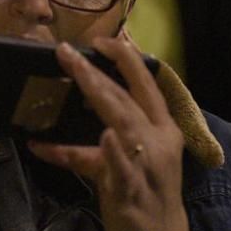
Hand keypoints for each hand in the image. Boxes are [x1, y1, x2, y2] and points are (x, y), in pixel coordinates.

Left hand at [29, 38, 188, 230]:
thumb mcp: (140, 154)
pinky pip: (116, 170)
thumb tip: (86, 96)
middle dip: (96, 70)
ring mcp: (145, 166)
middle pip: (126, 97)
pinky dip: (110, 153)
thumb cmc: (146, 191)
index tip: (103, 39)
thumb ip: (115, 128)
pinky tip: (105, 137)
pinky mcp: (131, 191)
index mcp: (163, 128)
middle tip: (67, 51)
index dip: (126, 57)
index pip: (147, 84)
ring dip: (97, 93)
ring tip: (76, 70)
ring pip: (122, 122)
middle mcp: (158, 141)